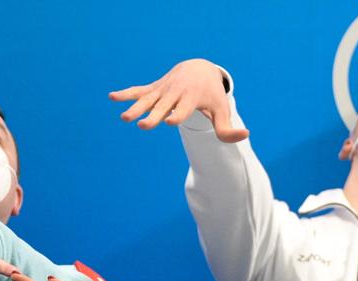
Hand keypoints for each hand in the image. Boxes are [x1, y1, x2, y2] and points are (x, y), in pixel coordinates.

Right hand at [110, 58, 247, 142]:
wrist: (200, 68)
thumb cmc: (212, 94)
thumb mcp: (222, 109)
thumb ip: (229, 128)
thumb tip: (246, 135)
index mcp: (191, 98)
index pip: (183, 109)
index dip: (177, 115)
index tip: (170, 122)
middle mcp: (176, 93)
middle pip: (163, 106)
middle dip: (153, 115)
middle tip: (143, 125)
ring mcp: (164, 89)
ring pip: (148, 99)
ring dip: (135, 107)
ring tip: (124, 118)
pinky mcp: (155, 87)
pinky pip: (139, 90)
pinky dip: (126, 93)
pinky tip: (111, 97)